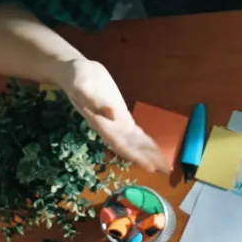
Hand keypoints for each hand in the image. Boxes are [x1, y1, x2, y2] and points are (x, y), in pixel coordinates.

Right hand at [62, 57, 167, 171]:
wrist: (74, 71)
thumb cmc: (76, 77)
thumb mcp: (82, 86)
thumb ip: (95, 102)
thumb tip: (111, 114)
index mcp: (100, 123)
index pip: (120, 144)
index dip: (135, 156)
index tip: (150, 167)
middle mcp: (109, 127)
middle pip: (131, 148)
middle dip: (148, 159)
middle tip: (166, 171)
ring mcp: (116, 122)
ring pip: (135, 142)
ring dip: (150, 154)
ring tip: (165, 166)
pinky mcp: (121, 115)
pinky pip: (135, 133)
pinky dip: (146, 142)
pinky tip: (155, 150)